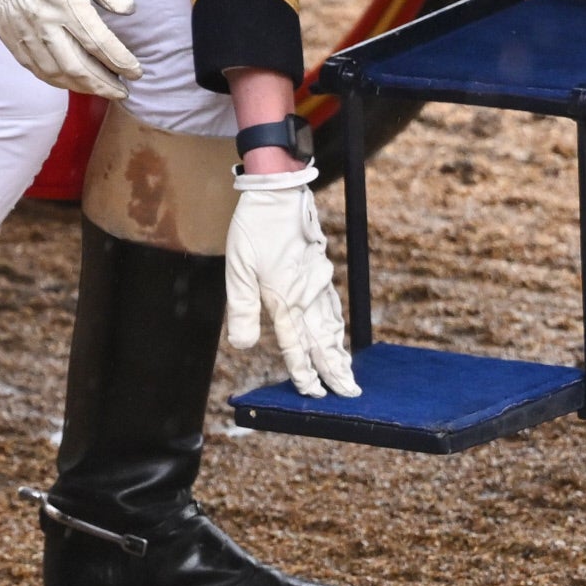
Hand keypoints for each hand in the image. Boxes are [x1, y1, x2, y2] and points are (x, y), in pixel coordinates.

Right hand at [0, 0, 141, 99]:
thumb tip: (128, 9)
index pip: (98, 42)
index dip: (120, 61)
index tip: (136, 72)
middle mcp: (42, 21)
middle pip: (77, 66)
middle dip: (103, 84)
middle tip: (121, 93)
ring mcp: (21, 30)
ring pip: (54, 72)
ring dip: (79, 86)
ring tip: (98, 90)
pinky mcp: (6, 32)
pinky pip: (31, 65)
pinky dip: (52, 78)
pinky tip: (66, 80)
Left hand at [225, 165, 360, 397]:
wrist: (278, 192)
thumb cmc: (253, 229)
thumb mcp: (238, 269)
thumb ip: (242, 309)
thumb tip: (242, 346)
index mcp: (284, 297)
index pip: (295, 345)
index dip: (303, 371)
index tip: (312, 392)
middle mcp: (306, 294)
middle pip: (322, 340)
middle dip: (334, 368)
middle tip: (348, 393)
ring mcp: (318, 281)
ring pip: (331, 324)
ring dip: (338, 350)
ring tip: (348, 372)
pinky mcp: (322, 269)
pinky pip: (333, 305)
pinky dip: (338, 325)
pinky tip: (338, 333)